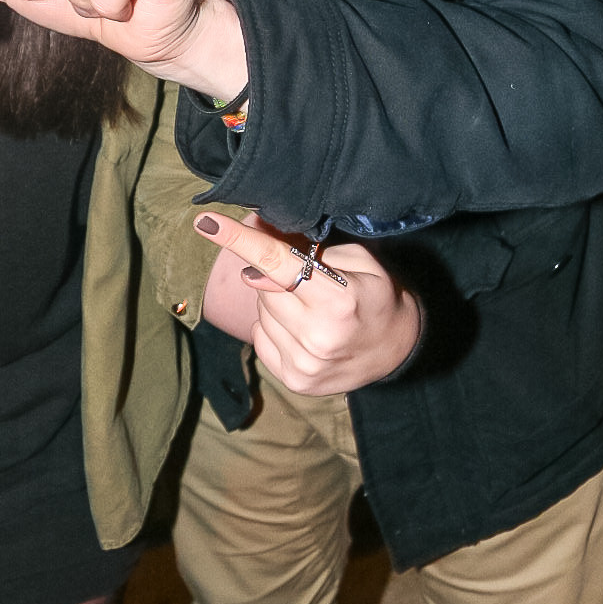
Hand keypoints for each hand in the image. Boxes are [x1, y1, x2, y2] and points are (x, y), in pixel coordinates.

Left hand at [194, 211, 421, 393]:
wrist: (398, 349)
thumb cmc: (377, 296)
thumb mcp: (359, 261)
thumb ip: (310, 252)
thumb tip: (258, 247)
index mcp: (337, 301)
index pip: (276, 263)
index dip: (238, 240)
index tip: (205, 222)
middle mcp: (317, 336)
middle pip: (262, 286)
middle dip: (275, 276)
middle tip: (307, 282)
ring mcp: (304, 364)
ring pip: (260, 312)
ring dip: (275, 303)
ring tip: (310, 309)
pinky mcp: (295, 381)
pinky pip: (260, 337)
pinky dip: (274, 327)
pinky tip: (303, 329)